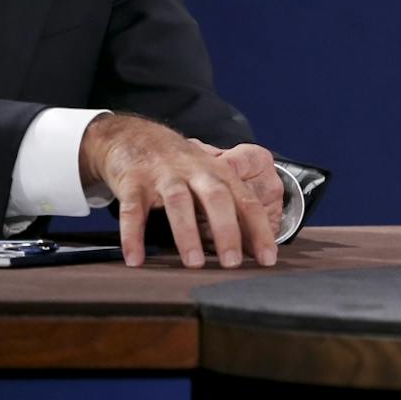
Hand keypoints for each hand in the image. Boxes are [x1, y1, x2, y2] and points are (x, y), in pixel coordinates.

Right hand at [79, 115, 277, 269]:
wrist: (133, 135)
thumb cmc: (179, 166)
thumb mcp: (209, 176)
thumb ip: (229, 206)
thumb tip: (251, 248)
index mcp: (219, 173)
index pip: (246, 202)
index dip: (259, 230)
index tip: (268, 260)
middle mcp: (195, 171)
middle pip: (217, 198)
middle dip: (227, 231)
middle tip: (232, 263)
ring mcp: (163, 174)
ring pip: (178, 202)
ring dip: (187, 234)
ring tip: (193, 264)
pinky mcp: (133, 181)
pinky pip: (132, 210)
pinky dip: (133, 236)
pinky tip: (135, 260)